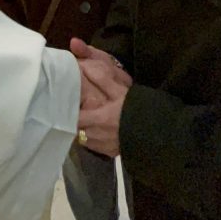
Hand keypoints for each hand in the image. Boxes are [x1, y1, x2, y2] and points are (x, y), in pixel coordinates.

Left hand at [71, 39, 131, 157]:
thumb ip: (102, 79)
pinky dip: (91, 138)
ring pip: (83, 139)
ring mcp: (103, 147)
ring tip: (82, 119)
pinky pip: (93, 146)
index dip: (65, 111)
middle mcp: (96, 136)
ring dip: (82, 130)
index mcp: (97, 120)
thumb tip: (83, 66)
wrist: (159, 132)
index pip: (71, 118)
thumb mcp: (121, 91)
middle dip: (71, 120)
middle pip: (75, 130)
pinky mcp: (110, 153)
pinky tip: (95, 130)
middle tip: (69, 110)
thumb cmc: (137, 109)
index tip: (61, 103)